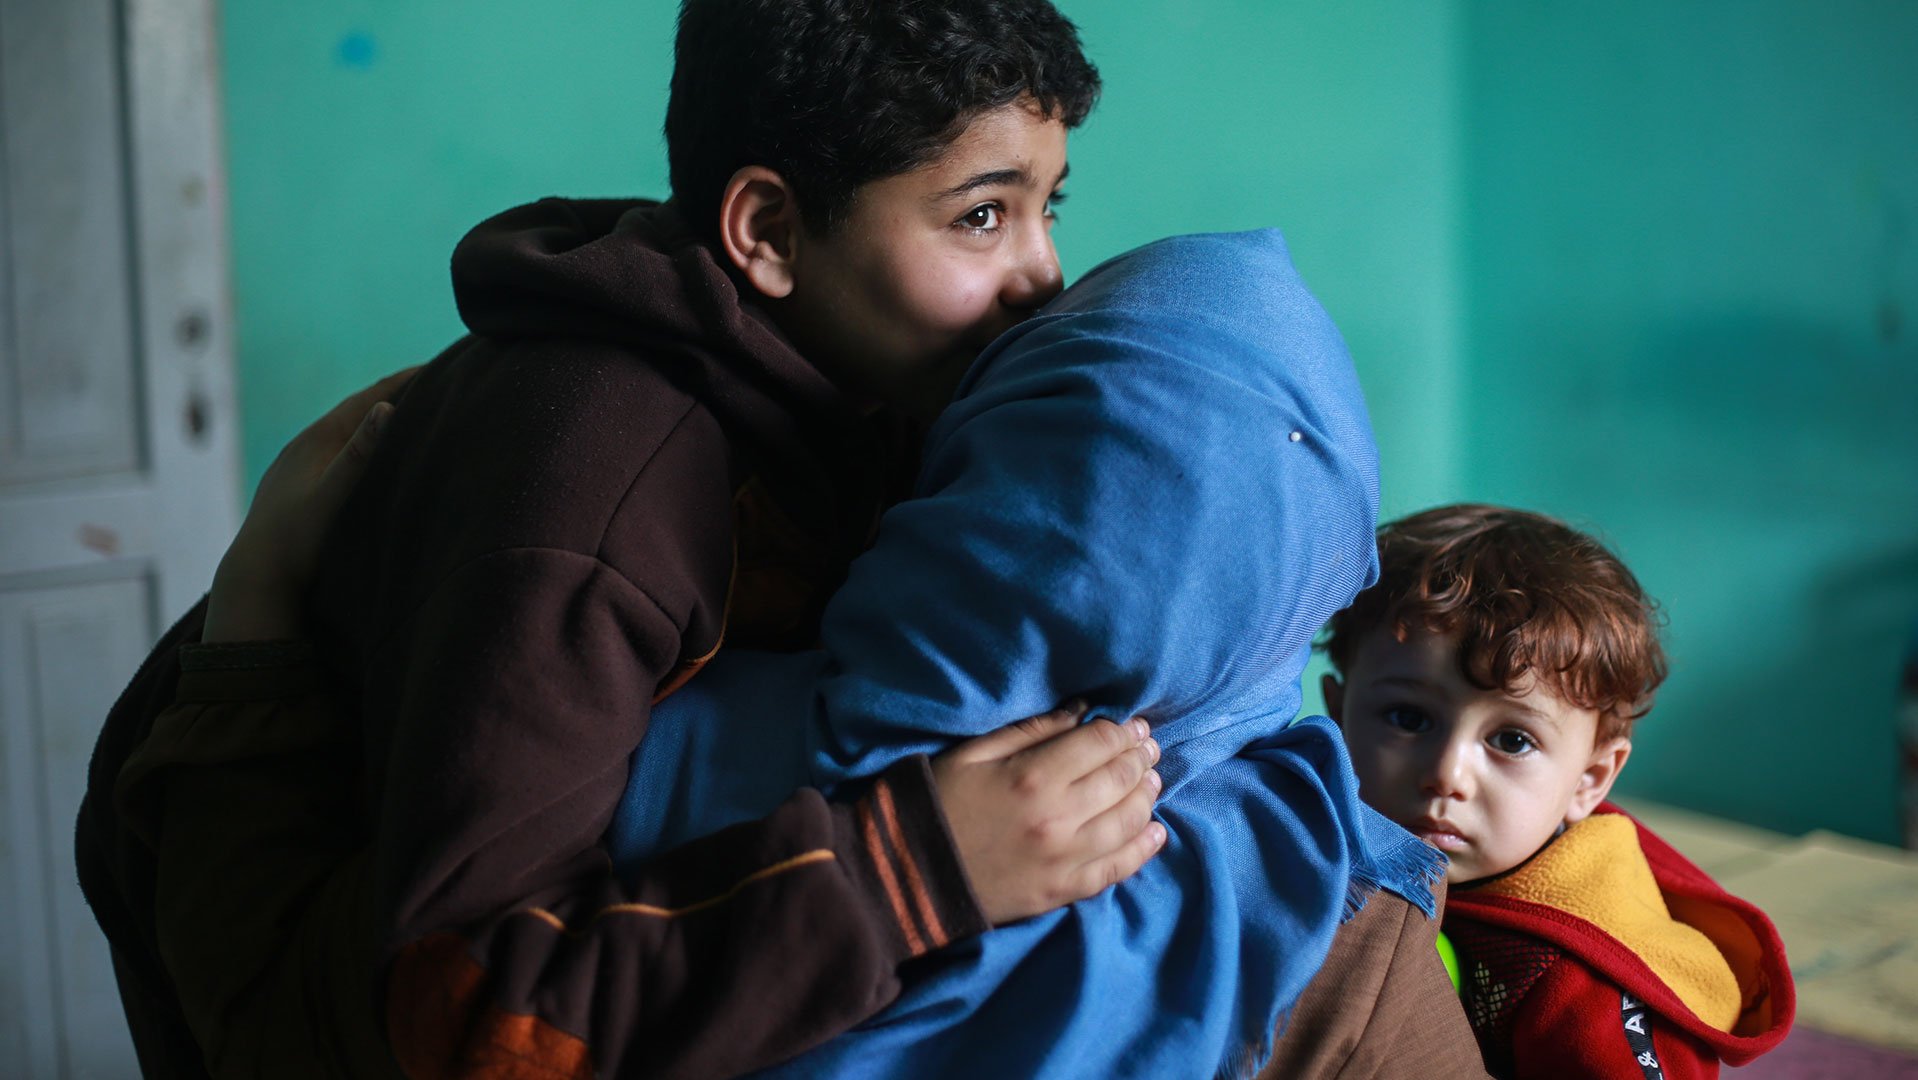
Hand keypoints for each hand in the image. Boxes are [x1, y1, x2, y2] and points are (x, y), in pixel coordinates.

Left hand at [203, 368, 416, 641]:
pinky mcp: (298, 487)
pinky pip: (338, 454)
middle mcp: (305, 446)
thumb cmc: (296, 540)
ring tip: (411, 413)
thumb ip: (360, 453)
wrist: (256, 579)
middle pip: (358, 411)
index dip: (404, 380)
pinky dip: (363, 445)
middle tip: (436, 382)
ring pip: (347, 433)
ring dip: (378, 420)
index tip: (440, 366)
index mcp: (316, 440)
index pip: (368, 398)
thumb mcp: (334, 495)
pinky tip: (371, 456)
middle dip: (396, 395)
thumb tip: (387, 408)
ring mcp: (299, 466)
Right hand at [932, 702, 1165, 924]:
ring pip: (1129, 822)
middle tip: (1147, 748)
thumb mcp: (974, 752)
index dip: (1124, 731)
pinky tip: (1156, 831)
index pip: (1101, 744)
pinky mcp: (1062, 892)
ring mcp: (1064, 859)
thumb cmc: (939, 802)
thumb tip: (1081, 712)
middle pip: (1121, 779)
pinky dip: (1143, 849)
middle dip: (1140, 758)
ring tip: (1151, 781)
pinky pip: (1118, 869)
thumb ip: (1032, 730)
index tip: (1132, 725)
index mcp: (1033, 776)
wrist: (910, 875)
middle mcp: (1058, 817)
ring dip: (1147, 796)